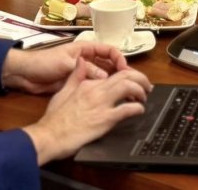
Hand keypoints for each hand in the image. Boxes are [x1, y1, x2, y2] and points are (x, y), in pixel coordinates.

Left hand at [3, 41, 128, 93]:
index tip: (125, 71)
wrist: (26, 74)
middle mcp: (87, 59)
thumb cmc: (44, 63)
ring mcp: (82, 72)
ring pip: (103, 76)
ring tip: (124, 92)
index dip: (119, 59)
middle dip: (120, 72)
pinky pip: (94, 86)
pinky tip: (108, 98)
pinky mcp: (77, 84)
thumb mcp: (66, 64)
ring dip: (113, 82)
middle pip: (109, 63)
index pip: (109, 50)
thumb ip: (86, 70)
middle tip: (131, 84)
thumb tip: (105, 78)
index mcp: (85, 49)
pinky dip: (102, 90)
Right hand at [22, 59, 150, 163]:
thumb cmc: (54, 118)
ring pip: (129, 87)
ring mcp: (102, 104)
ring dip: (141, 90)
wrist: (49, 135)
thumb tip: (81, 61)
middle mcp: (97, 90)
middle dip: (140, 78)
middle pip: (126, 76)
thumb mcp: (63, 91)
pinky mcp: (105, 119)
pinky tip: (140, 110)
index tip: (133, 82)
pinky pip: (127, 109)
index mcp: (88, 83)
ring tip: (145, 96)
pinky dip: (137, 108)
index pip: (114, 74)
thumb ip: (75, 76)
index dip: (128, 76)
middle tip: (147, 86)